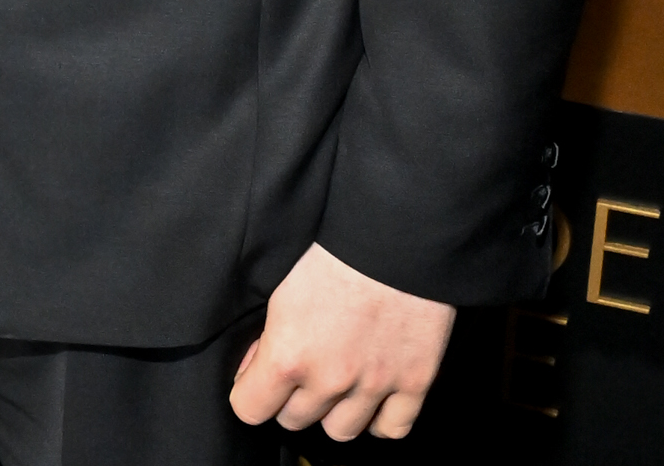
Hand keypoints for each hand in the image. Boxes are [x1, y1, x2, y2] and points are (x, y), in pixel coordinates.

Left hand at [229, 243, 454, 440]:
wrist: (394, 233)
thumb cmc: (329, 245)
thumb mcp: (279, 286)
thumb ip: (267, 337)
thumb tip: (256, 366)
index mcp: (288, 355)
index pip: (249, 409)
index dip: (249, 392)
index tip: (255, 377)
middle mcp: (330, 380)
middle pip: (294, 420)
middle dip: (290, 398)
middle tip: (299, 368)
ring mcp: (374, 385)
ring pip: (340, 431)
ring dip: (333, 411)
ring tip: (335, 382)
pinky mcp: (415, 382)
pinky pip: (392, 429)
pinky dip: (380, 419)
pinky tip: (371, 397)